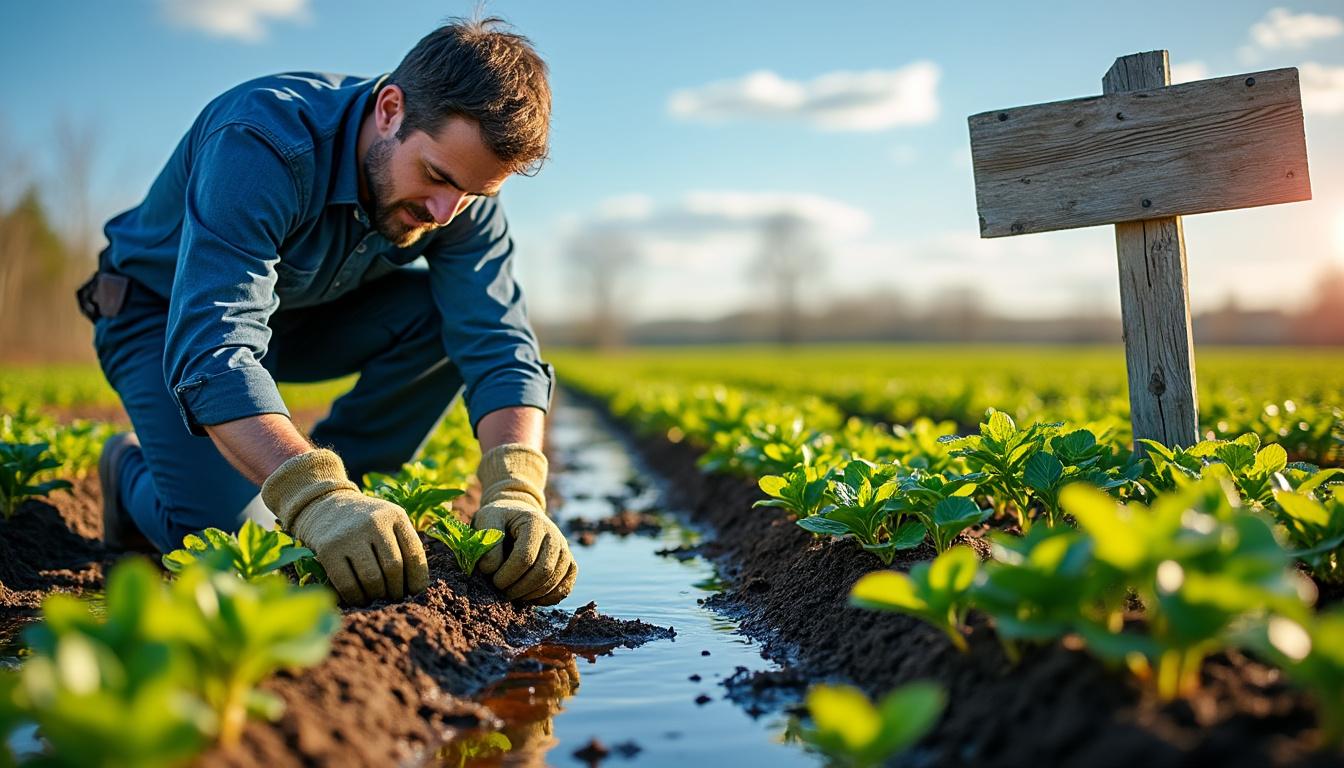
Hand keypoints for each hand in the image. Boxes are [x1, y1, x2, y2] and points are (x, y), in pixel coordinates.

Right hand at [262, 449, 428, 605]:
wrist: (325, 505)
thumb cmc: (365, 522)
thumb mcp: (389, 522)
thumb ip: (404, 546)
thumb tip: (416, 588)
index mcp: (395, 515)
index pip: (414, 554)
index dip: (417, 579)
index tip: (414, 592)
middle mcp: (374, 522)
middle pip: (393, 568)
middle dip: (396, 590)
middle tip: (394, 598)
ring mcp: (350, 535)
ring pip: (372, 579)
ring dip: (377, 596)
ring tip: (377, 598)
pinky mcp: (329, 549)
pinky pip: (347, 584)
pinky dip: (356, 597)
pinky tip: (359, 599)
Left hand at [473, 444, 576, 604]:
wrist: (517, 514)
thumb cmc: (499, 519)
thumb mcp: (487, 520)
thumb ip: (487, 543)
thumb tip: (491, 569)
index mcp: (535, 522)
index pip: (525, 557)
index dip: (507, 574)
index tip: (492, 580)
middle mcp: (555, 535)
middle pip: (543, 571)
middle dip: (519, 588)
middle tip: (501, 592)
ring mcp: (564, 550)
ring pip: (554, 582)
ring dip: (531, 595)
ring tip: (512, 594)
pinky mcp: (568, 564)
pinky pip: (565, 588)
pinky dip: (548, 599)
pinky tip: (529, 597)